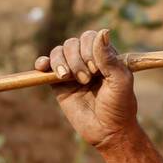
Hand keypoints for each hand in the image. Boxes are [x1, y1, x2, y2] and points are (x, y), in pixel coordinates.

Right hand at [36, 29, 138, 150]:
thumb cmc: (120, 106)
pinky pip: (46, 67)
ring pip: (59, 52)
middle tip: (87, 78)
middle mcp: (88, 61)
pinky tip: (43, 67)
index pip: (91, 38)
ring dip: (61, 62)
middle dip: (77, 58)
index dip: (90, 48)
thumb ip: (109, 58)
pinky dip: (42, 62)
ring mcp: (73, 71)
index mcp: (106, 57)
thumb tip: (103, 31)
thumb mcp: (120, 81)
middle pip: (72, 43)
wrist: (108, 130)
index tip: (98, 69)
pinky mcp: (59, 84)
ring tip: (69, 78)